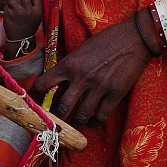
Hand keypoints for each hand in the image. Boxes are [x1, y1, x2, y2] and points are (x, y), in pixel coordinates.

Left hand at [3, 0, 43, 56]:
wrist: (21, 40)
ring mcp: (17, 12)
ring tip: (10, 0)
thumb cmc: (29, 28)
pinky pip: (5, 4)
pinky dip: (6, 5)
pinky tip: (8, 8)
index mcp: (37, 11)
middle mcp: (28, 10)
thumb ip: (35, 7)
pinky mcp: (8, 15)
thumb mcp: (37, 17)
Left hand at [30, 17, 151, 125]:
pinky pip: (100, 117)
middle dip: (55, 120)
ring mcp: (99, 87)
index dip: (34, 98)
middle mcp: (81, 77)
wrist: (134, 39)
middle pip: (61, 108)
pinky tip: (91, 122)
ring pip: (80, 117)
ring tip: (72, 128)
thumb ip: (69, 69)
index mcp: (69, 63)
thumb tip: (58, 90)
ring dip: (74, 125)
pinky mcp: (115, 94)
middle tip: (54, 126)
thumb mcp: (81, 51)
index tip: (33, 106)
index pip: (43, 84)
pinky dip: (93, 123)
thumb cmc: (106, 41)